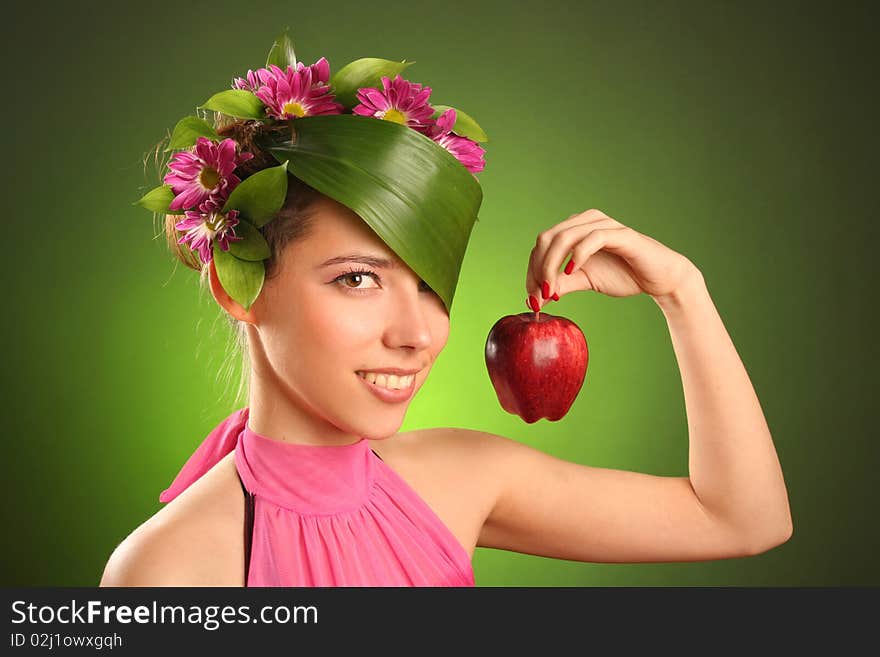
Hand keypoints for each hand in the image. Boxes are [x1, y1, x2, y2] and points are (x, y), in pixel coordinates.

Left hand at [526, 209, 698, 309]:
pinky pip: (592, 238)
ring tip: (551, 289)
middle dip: (538, 269)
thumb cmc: (623, 274)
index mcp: (575, 229)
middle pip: (547, 239)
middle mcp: (586, 221)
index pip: (541, 245)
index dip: (531, 270)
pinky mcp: (620, 234)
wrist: (659, 278)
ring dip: (552, 265)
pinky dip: (577, 255)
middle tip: (539, 296)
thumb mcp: (584, 281)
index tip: (532, 297)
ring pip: (564, 237)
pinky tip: (571, 271)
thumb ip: (561, 285)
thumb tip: (535, 298)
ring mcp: (603, 225)